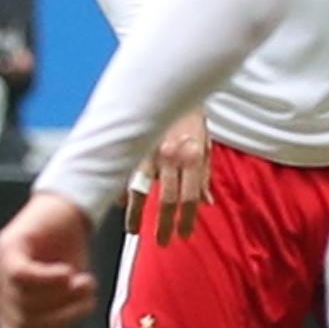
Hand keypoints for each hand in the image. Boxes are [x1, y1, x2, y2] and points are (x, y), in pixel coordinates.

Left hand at [0, 193, 100, 327]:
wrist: (69, 215)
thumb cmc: (68, 261)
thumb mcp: (66, 305)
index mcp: (10, 320)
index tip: (68, 323)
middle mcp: (1, 300)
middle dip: (63, 319)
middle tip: (85, 299)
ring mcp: (0, 273)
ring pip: (26, 304)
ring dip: (65, 296)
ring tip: (84, 281)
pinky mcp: (10, 249)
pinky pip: (22, 276)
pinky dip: (50, 279)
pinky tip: (68, 273)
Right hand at [134, 107, 211, 245]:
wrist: (169, 86)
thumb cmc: (189, 116)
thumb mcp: (205, 144)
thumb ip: (204, 175)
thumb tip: (207, 202)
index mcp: (192, 156)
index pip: (190, 197)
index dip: (187, 219)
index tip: (183, 234)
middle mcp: (170, 156)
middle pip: (167, 199)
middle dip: (164, 224)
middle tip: (163, 241)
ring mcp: (147, 152)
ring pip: (140, 190)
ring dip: (137, 214)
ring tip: (134, 231)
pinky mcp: (130, 147)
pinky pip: (123, 175)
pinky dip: (121, 191)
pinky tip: (121, 205)